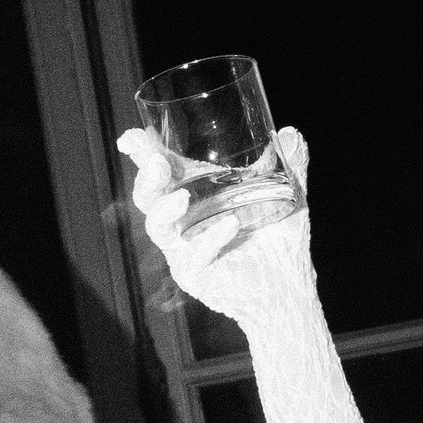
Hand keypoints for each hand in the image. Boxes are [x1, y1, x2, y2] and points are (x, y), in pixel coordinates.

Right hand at [117, 124, 308, 315]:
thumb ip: (290, 165)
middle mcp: (183, 224)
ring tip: (182, 197)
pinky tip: (230, 225)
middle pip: (149, 198)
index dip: (143, 155)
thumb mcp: (289, 198)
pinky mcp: (195, 277)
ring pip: (157, 228)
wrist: (290, 290)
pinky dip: (210, 239)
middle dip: (147, 179)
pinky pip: (194, 256)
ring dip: (164, 210)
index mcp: (197, 199)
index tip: (131, 138)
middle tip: (158, 163)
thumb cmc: (281, 244)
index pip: (165, 173)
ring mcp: (185, 251)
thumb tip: (290, 133)